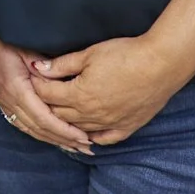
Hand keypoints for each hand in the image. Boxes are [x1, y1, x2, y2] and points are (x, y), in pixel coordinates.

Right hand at [0, 28, 90, 151]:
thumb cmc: (1, 42)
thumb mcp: (25, 51)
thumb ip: (44, 68)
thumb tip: (62, 83)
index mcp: (18, 90)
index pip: (45, 118)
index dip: (64, 131)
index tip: (83, 137)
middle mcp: (11, 102)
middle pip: (40, 129)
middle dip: (64, 140)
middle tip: (86, 148)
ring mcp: (6, 105)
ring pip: (32, 130)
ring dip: (54, 140)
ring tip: (74, 147)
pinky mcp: (4, 104)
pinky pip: (23, 125)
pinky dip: (40, 134)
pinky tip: (51, 138)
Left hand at [34, 35, 193, 145]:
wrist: (162, 65)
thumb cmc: (126, 55)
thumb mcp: (89, 54)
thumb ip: (62, 64)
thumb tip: (39, 68)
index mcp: (79, 95)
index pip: (48, 95)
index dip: (38, 85)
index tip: (33, 78)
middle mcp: (91, 114)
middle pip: (59, 114)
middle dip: (47, 105)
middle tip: (41, 97)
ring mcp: (109, 123)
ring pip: (79, 129)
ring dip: (66, 123)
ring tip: (58, 115)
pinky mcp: (127, 127)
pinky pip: (104, 139)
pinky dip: (92, 138)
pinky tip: (87, 135)